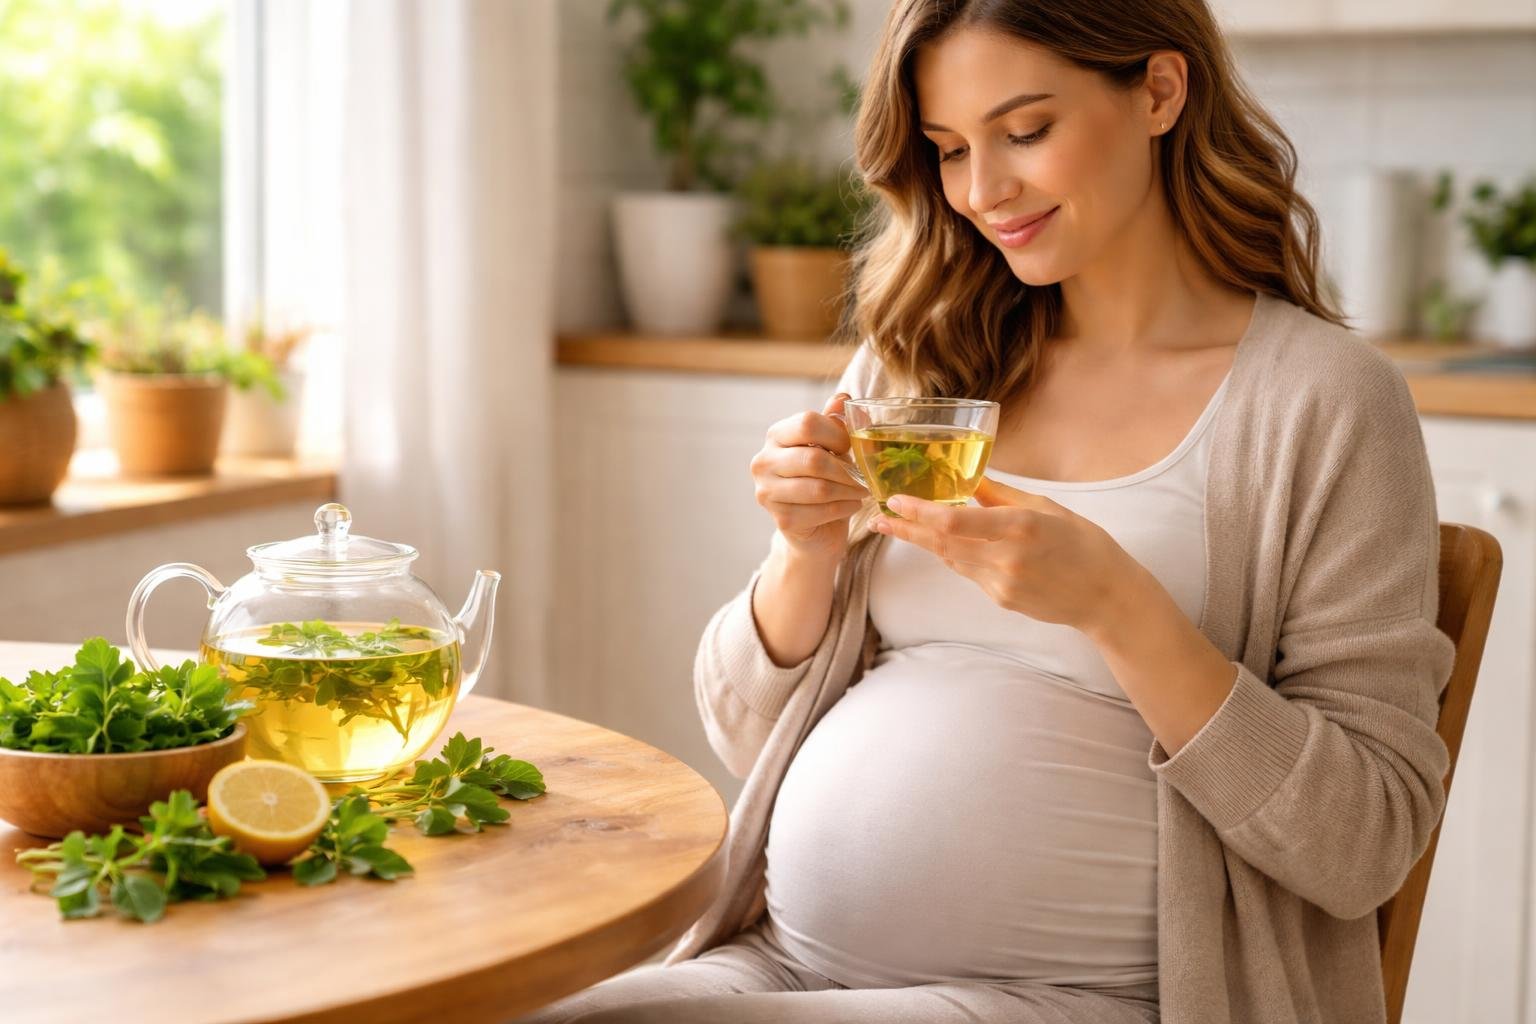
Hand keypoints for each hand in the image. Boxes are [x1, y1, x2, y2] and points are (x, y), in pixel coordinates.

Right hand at [751, 392, 869, 563]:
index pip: (807, 423)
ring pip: (820, 488)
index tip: (850, 447)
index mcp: (776, 435)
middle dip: (847, 469)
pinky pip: (822, 511)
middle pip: (814, 459)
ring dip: (849, 490)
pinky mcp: (781, 519)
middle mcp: (763, 462)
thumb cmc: (823, 479)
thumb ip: (834, 423)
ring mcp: (768, 492)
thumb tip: (842, 398)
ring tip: (862, 491)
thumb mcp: (830, 448)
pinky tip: (851, 505)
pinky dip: (845, 508)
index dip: (837, 434)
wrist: (813, 527)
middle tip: (864, 476)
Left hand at [870, 476, 1148, 635]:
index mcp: (1020, 527)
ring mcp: (1002, 584)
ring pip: (950, 559)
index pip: (954, 522)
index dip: (919, 513)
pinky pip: (968, 572)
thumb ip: (1001, 495)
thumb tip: (968, 477)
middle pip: (941, 543)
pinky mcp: (1001, 599)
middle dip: (906, 529)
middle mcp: (1006, 558)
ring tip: (896, 525)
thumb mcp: (1045, 508)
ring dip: (923, 542)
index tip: (895, 501)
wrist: (1106, 596)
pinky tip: (940, 543)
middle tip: (877, 517)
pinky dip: (953, 555)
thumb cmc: (1084, 543)